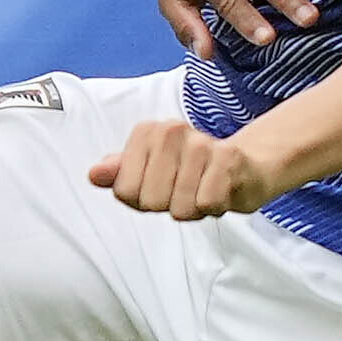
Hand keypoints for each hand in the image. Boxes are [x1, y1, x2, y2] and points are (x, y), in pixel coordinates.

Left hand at [90, 117, 281, 221]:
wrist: (247, 167)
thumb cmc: (192, 172)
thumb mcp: (150, 171)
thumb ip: (120, 174)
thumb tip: (94, 174)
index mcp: (146, 132)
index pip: (124, 191)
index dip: (142, 199)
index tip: (161, 185)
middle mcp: (171, 131)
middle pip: (149, 201)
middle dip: (168, 206)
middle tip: (184, 190)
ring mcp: (200, 143)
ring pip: (178, 207)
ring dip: (192, 209)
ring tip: (202, 190)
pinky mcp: (227, 159)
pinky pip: (206, 204)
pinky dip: (214, 208)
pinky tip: (219, 192)